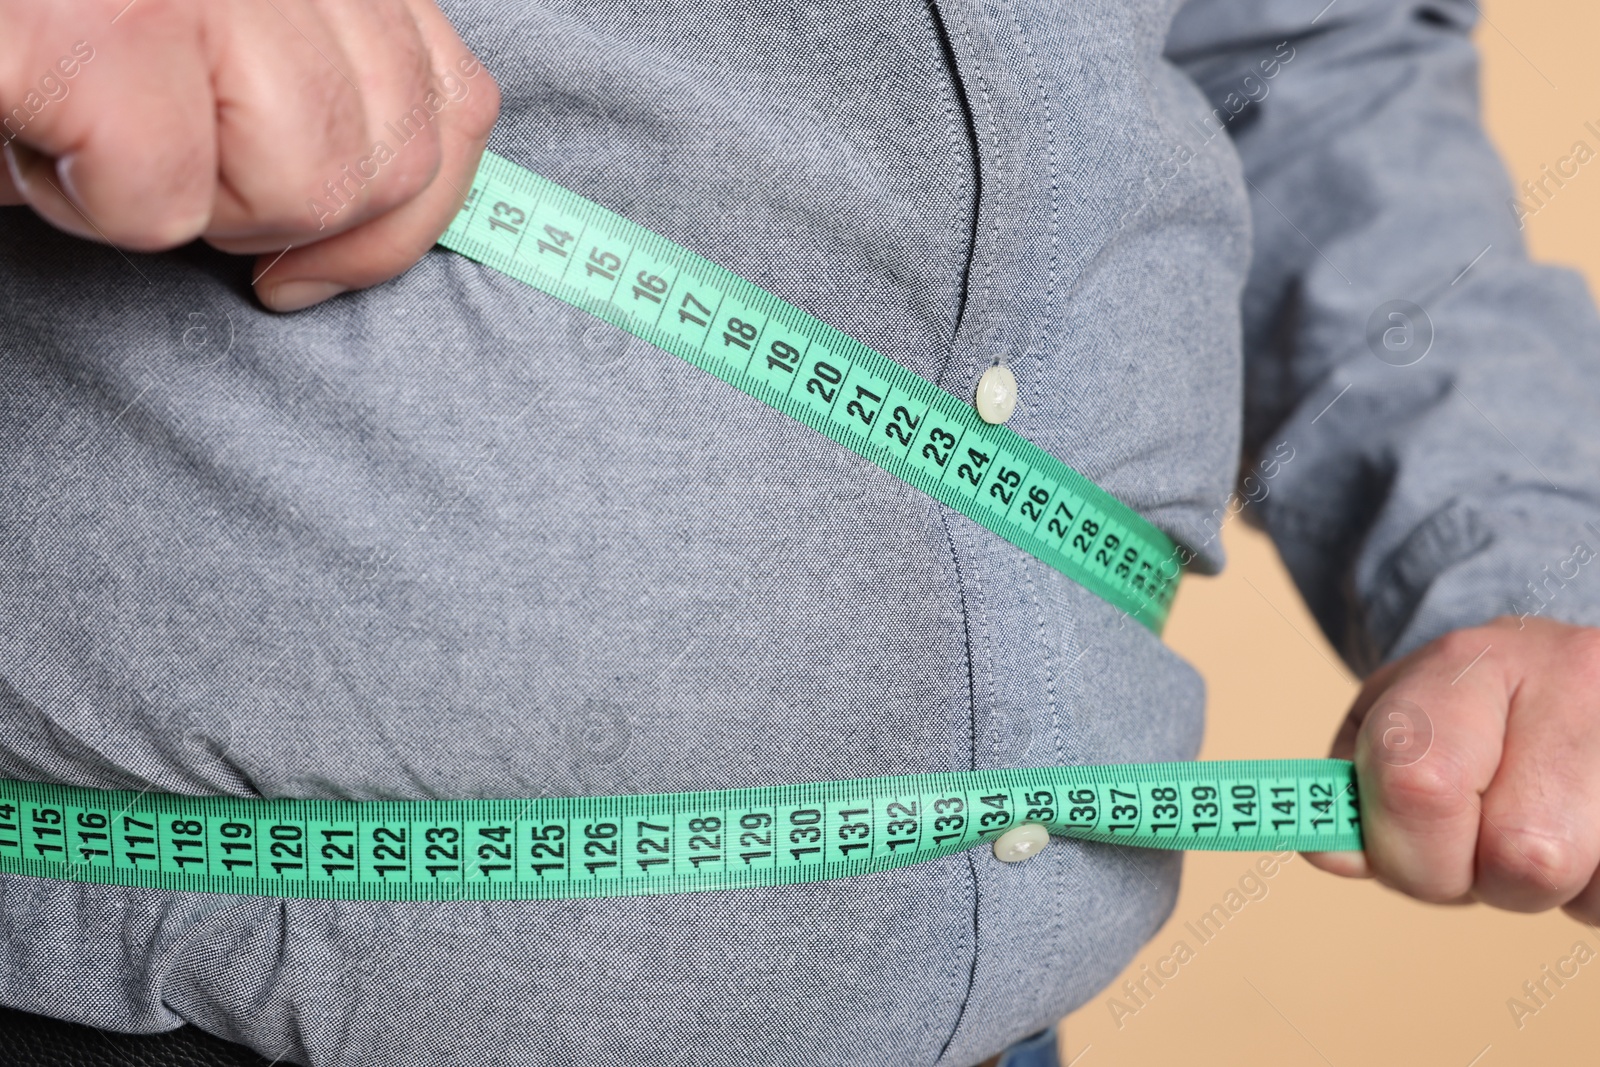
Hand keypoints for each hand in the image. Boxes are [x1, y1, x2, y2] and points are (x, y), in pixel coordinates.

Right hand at [1, 0, 498, 310]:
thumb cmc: (58, 25)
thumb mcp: (211, 36)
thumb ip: (311, 76)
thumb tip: (384, 206)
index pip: (453, 100)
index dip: (411, 214)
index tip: (317, 266)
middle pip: (391, 159)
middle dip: (288, 218)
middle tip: (173, 168)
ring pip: (300, 184)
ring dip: (187, 206)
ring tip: (97, 136)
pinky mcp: (100, 39)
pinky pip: (163, 201)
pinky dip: (92, 207)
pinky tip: (38, 137)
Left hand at [1306, 616, 1599, 923]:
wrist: (1546, 670)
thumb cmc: (1453, 717)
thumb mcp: (1381, 734)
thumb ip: (1350, 796)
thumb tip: (1335, 853)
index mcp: (1468, 661)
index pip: (1421, 783)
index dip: (1406, 849)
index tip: (1404, 843)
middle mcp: (1575, 677)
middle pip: (1526, 855)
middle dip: (1482, 879)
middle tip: (1477, 842)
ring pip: (1587, 883)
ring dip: (1547, 889)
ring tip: (1533, 827)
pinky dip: (1594, 890)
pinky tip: (1582, 836)